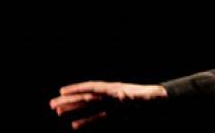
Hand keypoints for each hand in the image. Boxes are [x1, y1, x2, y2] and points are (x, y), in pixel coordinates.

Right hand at [48, 81, 167, 128]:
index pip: (92, 88)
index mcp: (115, 89)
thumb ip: (132, 97)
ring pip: (88, 106)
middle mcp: (110, 95)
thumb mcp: (143, 97)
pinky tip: (74, 126)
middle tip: (52, 104)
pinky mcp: (116, 114)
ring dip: (73, 108)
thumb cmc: (154, 99)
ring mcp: (112, 104)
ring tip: (57, 111)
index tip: (62, 91)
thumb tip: (121, 94)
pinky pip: (97, 118)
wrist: (163, 102)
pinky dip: (85, 121)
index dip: (77, 89)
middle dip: (69, 100)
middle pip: (86, 97)